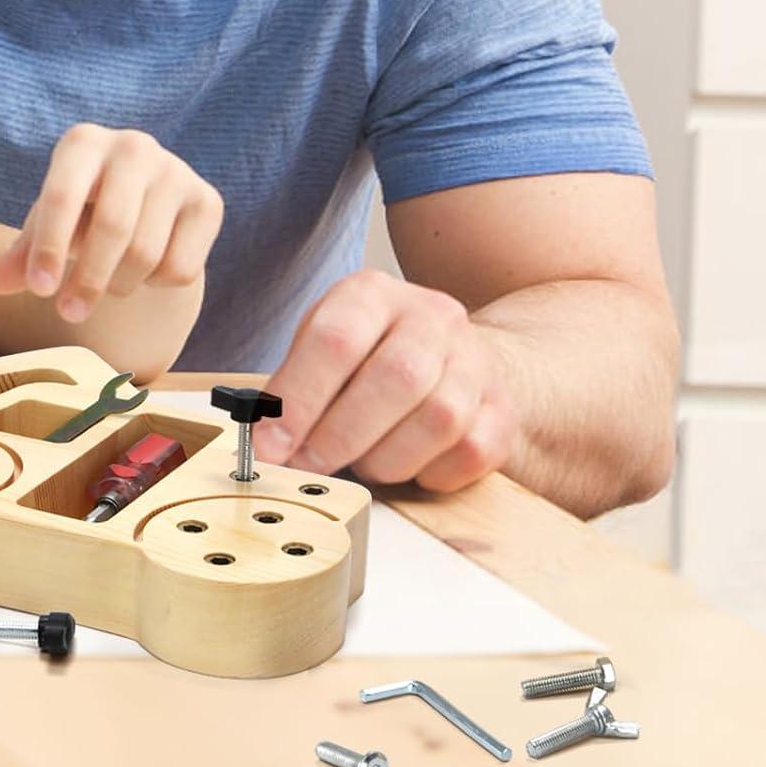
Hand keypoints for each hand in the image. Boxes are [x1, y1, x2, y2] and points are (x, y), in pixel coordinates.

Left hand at [0, 124, 222, 321]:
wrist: (145, 201)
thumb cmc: (82, 212)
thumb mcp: (47, 226)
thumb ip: (21, 255)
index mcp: (83, 142)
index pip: (62, 196)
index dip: (48, 249)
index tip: (40, 291)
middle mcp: (134, 146)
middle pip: (112, 227)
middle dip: (87, 280)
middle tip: (69, 313)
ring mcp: (176, 171)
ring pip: (146, 253)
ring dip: (119, 285)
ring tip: (106, 284)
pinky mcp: (208, 201)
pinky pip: (180, 267)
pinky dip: (156, 285)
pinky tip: (146, 270)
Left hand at [251, 270, 518, 491]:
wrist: (452, 360)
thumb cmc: (367, 360)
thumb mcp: (320, 348)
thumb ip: (291, 386)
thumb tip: (263, 437)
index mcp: (373, 294)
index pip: (336, 338)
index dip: (298, 398)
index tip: (270, 445)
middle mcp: (431, 317)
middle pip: (396, 377)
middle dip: (341, 435)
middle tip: (309, 465)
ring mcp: (475, 361)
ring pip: (439, 418)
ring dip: (386, 457)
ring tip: (361, 462)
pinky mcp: (502, 409)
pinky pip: (471, 451)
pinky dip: (431, 472)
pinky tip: (408, 465)